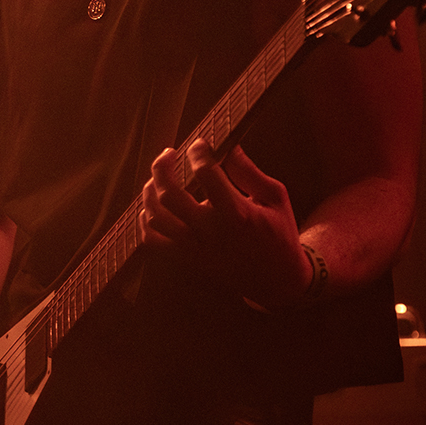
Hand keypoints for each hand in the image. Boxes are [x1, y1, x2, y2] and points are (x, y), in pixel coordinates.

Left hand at [141, 140, 312, 310]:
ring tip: (158, 178)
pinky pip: (152, 241)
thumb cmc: (279, 233)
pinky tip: (154, 206)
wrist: (276, 279)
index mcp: (237, 213)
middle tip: (168, 154)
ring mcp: (196, 248)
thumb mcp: (274, 197)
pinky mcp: (187, 259)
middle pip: (170, 196)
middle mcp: (212, 232)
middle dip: (163, 168)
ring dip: (150, 192)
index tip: (200, 144)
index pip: (207, 175)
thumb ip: (249, 171)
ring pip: (156, 218)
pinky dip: (146, 220)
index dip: (198, 153)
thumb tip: (228, 146)